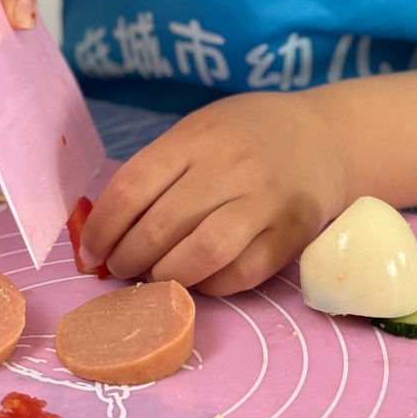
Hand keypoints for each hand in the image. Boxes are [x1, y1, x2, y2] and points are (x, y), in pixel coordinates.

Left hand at [79, 91, 350, 295]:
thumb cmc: (247, 135)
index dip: (102, 227)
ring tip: (154, 277)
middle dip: (128, 258)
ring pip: (202, 253)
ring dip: (166, 276)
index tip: (91, 250)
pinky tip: (197, 281)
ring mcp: (265, 200)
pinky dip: (210, 286)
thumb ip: (159, 170)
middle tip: (120, 269)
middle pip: (162, 225)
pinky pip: (242, 273)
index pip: (133, 187)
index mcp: (197, 136)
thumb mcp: (200, 131)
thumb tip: (105, 226)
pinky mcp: (292, 232)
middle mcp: (230, 165)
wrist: (325, 136)